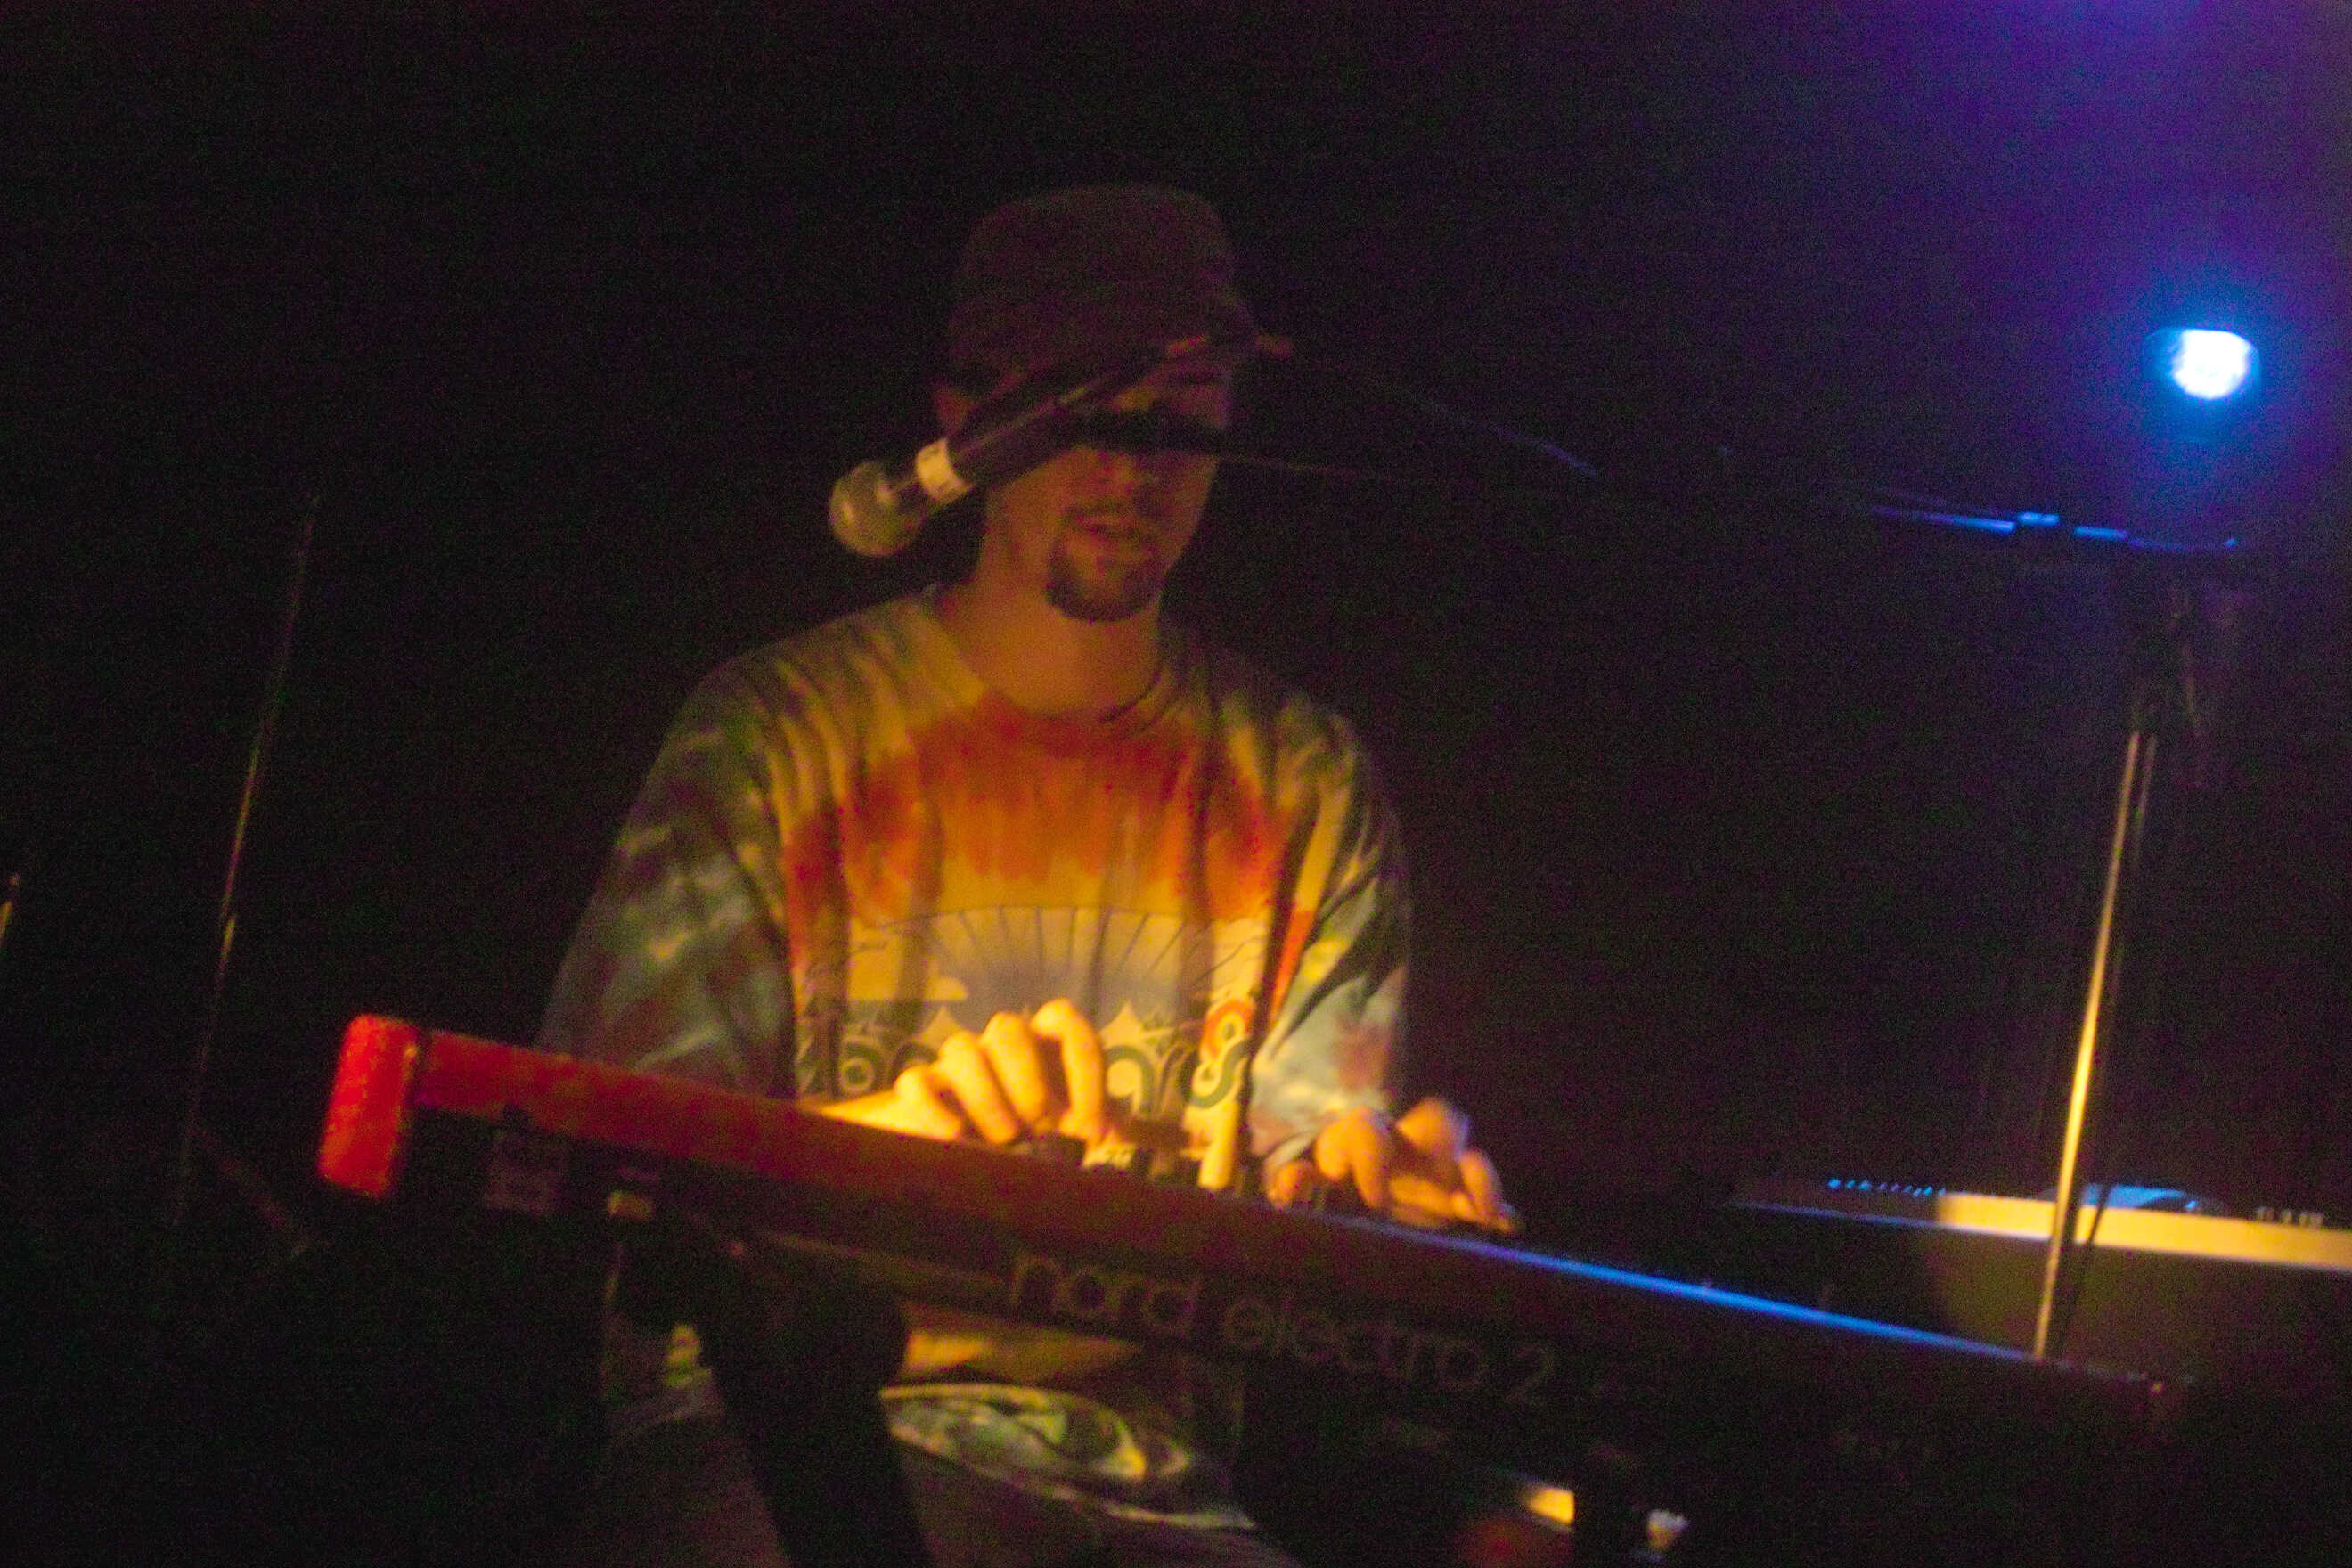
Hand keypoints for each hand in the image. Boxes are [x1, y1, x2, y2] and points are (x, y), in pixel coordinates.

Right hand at [820, 1000, 1108, 1147]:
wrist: (982, 1153)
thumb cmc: (1047, 1134)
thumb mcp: (1091, 1131)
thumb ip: (1133, 1132)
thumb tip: (1198, 1140)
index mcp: (1046, 1042)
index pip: (1067, 1022)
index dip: (1084, 1069)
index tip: (1091, 1128)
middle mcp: (1000, 1043)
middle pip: (1008, 1027)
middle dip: (1027, 1080)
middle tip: (1041, 1128)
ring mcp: (957, 1063)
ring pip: (959, 1048)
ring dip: (985, 1097)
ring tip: (1001, 1143)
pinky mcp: (920, 1090)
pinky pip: (915, 1083)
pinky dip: (933, 1111)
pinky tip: (956, 1142)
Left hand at [1265, 1097, 1517, 1234]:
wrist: (1345, 1209)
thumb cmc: (1326, 1192)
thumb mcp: (1307, 1188)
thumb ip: (1298, 1184)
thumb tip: (1290, 1188)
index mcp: (1363, 1137)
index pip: (1369, 1127)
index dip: (1372, 1158)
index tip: (1373, 1199)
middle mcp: (1407, 1145)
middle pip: (1436, 1117)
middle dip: (1443, 1138)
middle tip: (1440, 1173)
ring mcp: (1438, 1172)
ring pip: (1470, 1156)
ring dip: (1479, 1179)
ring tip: (1479, 1212)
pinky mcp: (1458, 1200)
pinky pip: (1489, 1198)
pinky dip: (1498, 1210)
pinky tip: (1505, 1226)